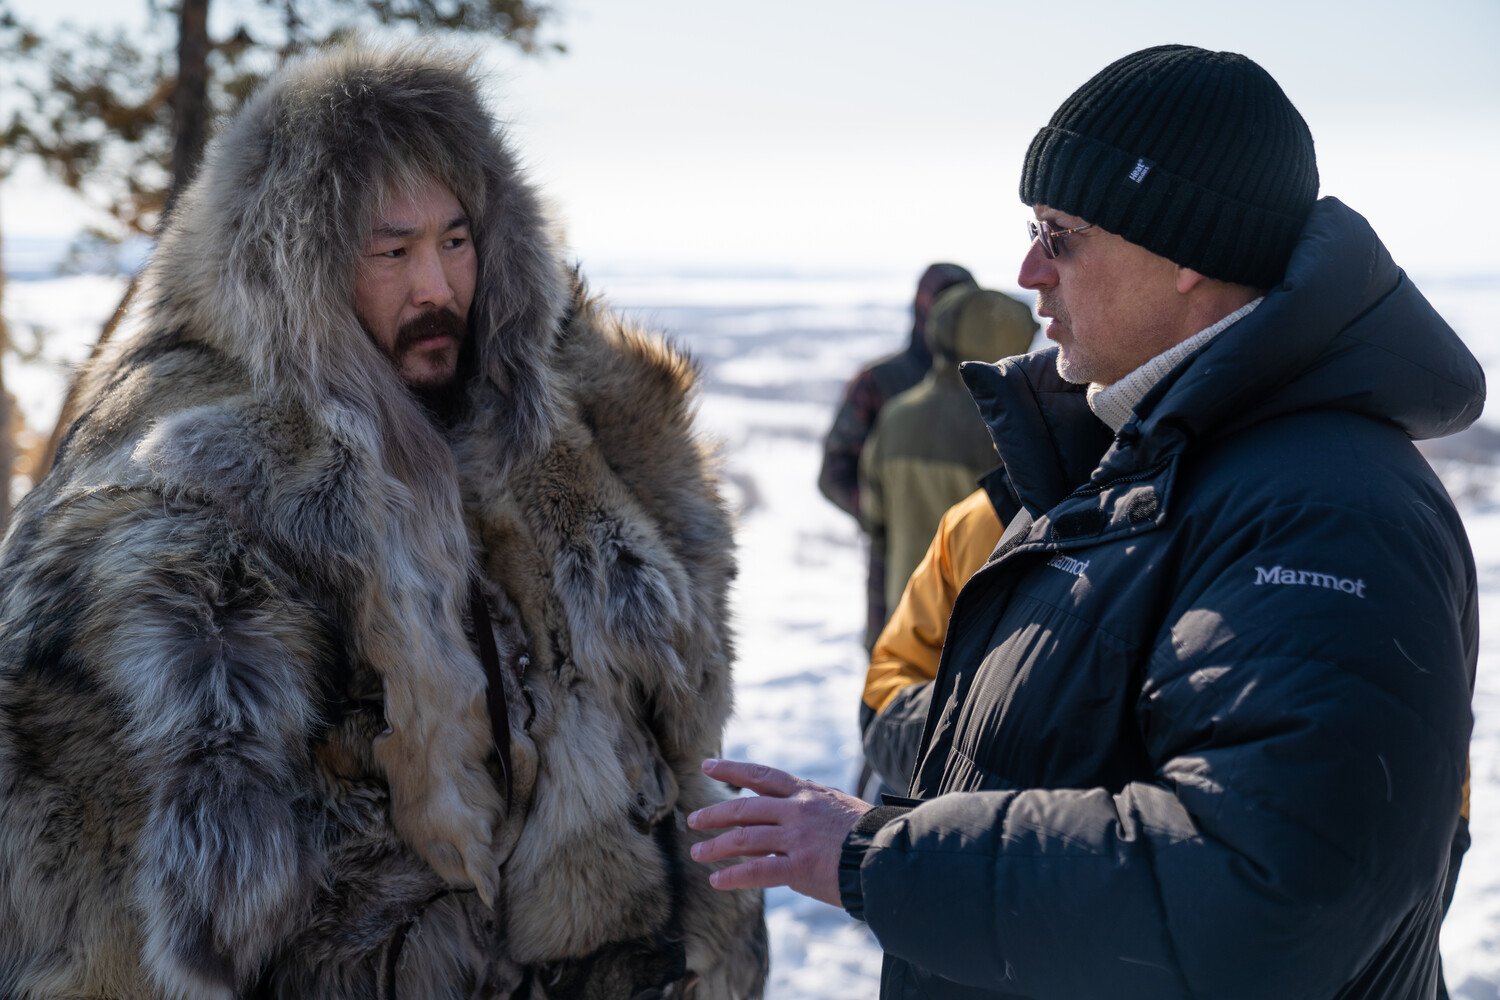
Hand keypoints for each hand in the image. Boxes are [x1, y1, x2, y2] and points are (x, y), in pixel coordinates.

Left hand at [687, 758, 873, 907]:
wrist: (891, 856)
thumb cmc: (871, 835)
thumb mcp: (838, 808)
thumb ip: (810, 810)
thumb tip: (787, 817)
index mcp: (808, 793)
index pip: (762, 776)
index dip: (731, 769)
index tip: (707, 765)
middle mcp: (798, 810)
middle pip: (744, 807)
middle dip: (715, 813)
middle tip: (693, 820)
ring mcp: (797, 838)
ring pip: (744, 838)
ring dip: (716, 846)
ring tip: (697, 852)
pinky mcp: (800, 867)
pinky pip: (757, 870)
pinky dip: (734, 875)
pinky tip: (717, 881)